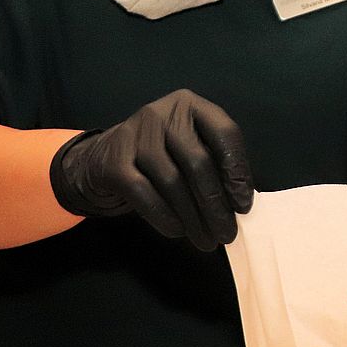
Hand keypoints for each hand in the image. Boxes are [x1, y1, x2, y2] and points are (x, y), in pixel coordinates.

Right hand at [48, 89, 252, 251]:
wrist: (103, 159)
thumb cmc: (162, 155)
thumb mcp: (191, 146)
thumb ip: (216, 164)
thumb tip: (239, 203)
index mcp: (192, 106)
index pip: (225, 134)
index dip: (238, 171)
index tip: (243, 205)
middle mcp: (163, 114)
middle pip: (198, 162)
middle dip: (216, 204)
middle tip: (227, 233)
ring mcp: (135, 136)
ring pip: (173, 182)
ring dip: (193, 218)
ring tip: (206, 240)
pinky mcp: (114, 162)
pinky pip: (145, 194)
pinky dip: (165, 217)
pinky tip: (178, 231)